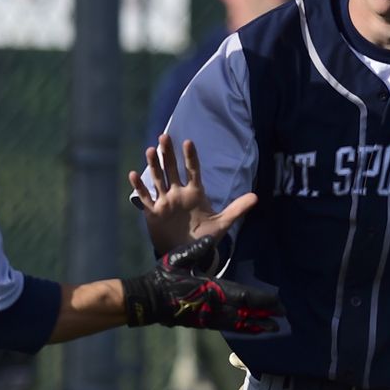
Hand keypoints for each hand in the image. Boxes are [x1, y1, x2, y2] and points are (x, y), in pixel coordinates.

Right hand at [122, 236, 289, 333]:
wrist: (148, 299)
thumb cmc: (164, 276)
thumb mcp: (179, 257)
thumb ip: (198, 249)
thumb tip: (212, 236)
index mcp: (212, 288)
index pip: (244, 295)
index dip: (262, 300)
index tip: (278, 301)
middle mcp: (214, 305)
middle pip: (246, 312)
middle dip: (265, 315)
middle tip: (283, 317)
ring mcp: (208, 317)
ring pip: (238, 323)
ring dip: (256, 326)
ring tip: (272, 329)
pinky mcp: (202, 323)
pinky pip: (227, 327)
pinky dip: (241, 329)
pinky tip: (249, 329)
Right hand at [129, 134, 256, 254]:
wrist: (188, 253)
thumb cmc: (204, 237)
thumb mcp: (222, 223)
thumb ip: (237, 209)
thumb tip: (256, 196)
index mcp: (195, 193)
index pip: (193, 170)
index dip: (191, 157)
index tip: (189, 142)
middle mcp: (178, 193)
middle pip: (172, 169)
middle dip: (168, 154)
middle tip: (165, 136)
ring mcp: (165, 201)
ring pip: (158, 179)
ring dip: (154, 165)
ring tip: (151, 150)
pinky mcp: (154, 212)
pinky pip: (145, 198)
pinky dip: (139, 187)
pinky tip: (133, 174)